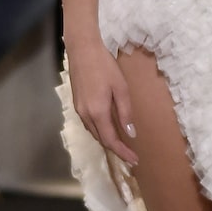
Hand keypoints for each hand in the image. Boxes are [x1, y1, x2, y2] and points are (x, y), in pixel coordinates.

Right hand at [68, 43, 137, 167]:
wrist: (83, 50)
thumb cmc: (104, 66)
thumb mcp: (120, 88)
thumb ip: (125, 112)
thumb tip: (131, 133)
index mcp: (98, 112)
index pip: (110, 140)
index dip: (122, 152)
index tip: (134, 160)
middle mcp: (85, 115)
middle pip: (101, 139)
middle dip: (116, 149)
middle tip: (130, 156)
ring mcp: (79, 110)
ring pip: (94, 132)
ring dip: (107, 140)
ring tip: (121, 145)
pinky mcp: (77, 104)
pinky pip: (89, 124)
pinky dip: (99, 131)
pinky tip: (108, 128)